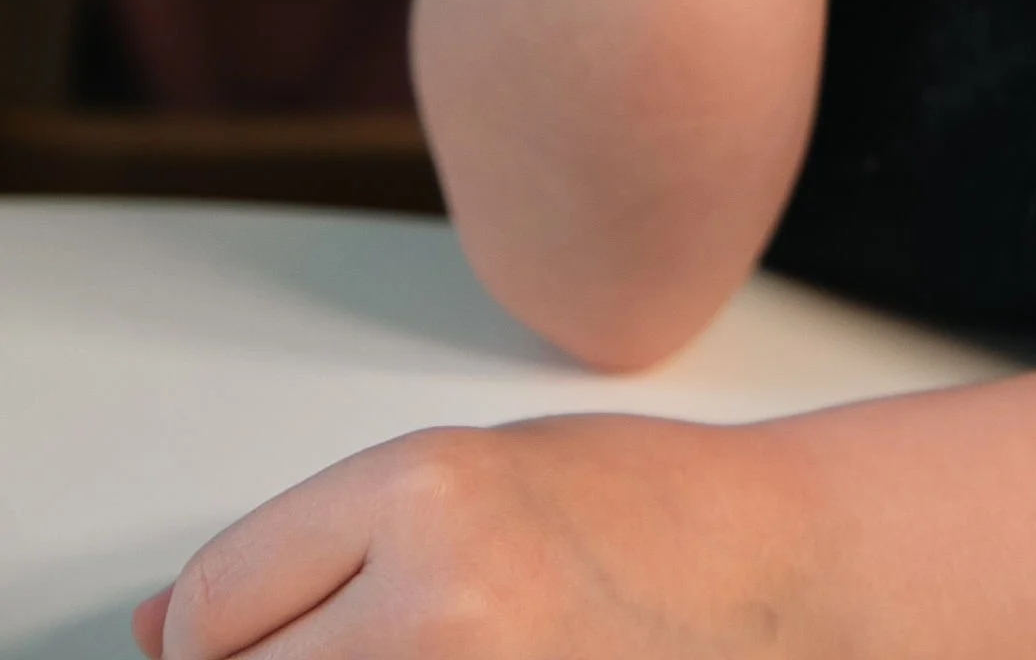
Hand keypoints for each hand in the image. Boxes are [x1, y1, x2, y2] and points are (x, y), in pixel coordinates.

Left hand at [134, 414, 806, 659]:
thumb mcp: (466, 478)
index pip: (214, 607)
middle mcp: (438, 606)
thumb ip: (314, 548)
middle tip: (353, 644)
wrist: (781, 577)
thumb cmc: (643, 513)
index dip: (209, 635)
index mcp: (425, 491)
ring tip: (412, 651)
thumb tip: (169, 633)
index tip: (230, 638)